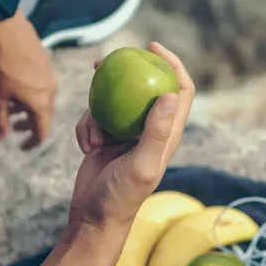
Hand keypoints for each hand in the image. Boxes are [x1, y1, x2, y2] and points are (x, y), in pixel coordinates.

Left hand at [0, 14, 56, 149]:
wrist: (3, 29)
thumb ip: (0, 121)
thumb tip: (2, 139)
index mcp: (40, 104)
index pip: (42, 131)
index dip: (32, 142)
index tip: (22, 147)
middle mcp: (50, 90)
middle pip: (44, 115)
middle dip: (29, 124)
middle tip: (13, 127)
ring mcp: (49, 74)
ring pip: (42, 98)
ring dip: (28, 107)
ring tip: (11, 106)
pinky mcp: (44, 61)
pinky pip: (41, 84)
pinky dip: (30, 92)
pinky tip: (14, 86)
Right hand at [67, 42, 195, 233]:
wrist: (93, 217)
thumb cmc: (121, 196)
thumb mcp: (142, 164)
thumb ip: (156, 131)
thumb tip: (170, 94)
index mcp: (167, 135)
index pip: (180, 91)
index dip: (173, 65)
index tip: (153, 48)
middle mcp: (149, 130)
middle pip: (144, 88)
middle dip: (128, 71)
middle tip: (108, 61)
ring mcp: (125, 134)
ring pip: (112, 101)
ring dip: (96, 113)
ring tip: (92, 137)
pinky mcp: (104, 138)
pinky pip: (92, 118)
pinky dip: (85, 128)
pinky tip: (85, 147)